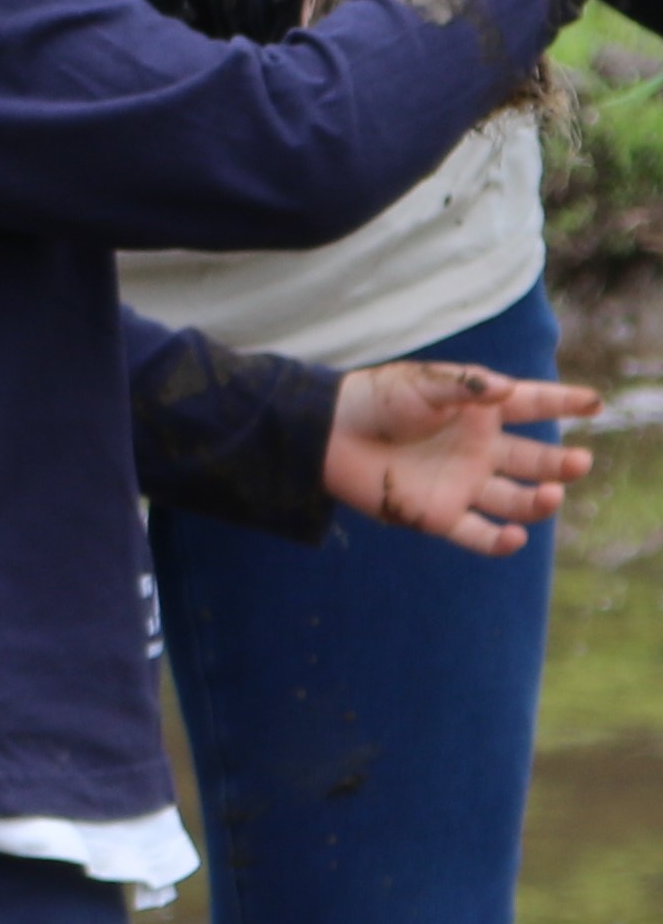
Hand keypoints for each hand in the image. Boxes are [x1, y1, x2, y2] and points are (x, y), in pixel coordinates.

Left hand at [326, 362, 597, 553]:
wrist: (328, 435)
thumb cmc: (376, 400)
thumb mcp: (423, 382)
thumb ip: (466, 385)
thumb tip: (508, 391)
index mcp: (481, 411)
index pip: (534, 404)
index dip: (565, 402)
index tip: (595, 404)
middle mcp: (479, 449)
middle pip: (534, 459)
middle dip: (561, 463)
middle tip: (578, 463)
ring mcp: (462, 483)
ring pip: (514, 499)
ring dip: (537, 502)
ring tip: (549, 496)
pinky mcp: (437, 514)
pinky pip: (476, 533)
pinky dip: (497, 540)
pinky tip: (513, 537)